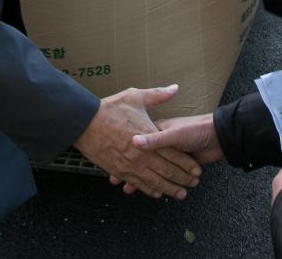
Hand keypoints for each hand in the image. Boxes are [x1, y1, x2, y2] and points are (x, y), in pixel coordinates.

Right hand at [74, 85, 201, 199]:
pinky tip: (157, 193)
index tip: (197, 169)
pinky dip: (149, 190)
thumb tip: (175, 88)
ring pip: (155, 181)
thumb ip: (158, 95)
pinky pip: (138, 183)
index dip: (187, 164)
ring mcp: (131, 164)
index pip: (174, 154)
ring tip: (180, 194)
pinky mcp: (119, 170)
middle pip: (167, 170)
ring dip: (169, 188)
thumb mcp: (135, 97)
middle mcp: (142, 153)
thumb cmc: (110, 108)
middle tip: (193, 184)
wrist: (84, 122)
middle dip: (183, 178)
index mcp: (149, 135)